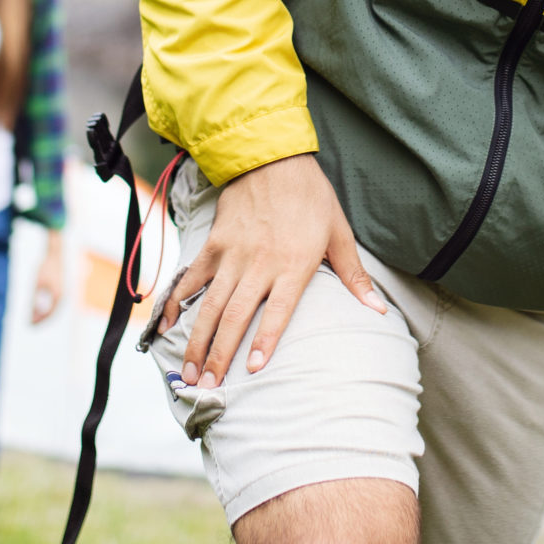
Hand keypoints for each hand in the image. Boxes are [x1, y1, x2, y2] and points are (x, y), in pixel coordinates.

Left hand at [31, 230, 64, 323]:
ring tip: (32, 316)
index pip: (48, 313)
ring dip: (42, 312)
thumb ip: (35, 298)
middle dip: (40, 318)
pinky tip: (37, 304)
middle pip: (50, 311)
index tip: (30, 325)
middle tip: (30, 324)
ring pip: (52, 306)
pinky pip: (52, 300)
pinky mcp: (59, 286)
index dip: (38, 320)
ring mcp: (61, 290)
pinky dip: (45, 304)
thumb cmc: (46, 266)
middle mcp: (61, 294)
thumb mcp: (38, 283)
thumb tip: (32, 311)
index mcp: (57, 295)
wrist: (56, 252)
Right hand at [159, 153, 384, 387]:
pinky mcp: (214, 244)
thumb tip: (377, 310)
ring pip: (211, 305)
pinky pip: (192, 279)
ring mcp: (232, 255)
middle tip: (208, 387)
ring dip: (198, 340)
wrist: (272, 156)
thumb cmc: (311, 196)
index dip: (265, 340)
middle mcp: (259, 264)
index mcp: (293, 264)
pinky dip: (177, 303)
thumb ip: (354, 276)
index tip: (252, 370)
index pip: (278, 310)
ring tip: (190, 372)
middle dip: (220, 354)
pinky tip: (166, 327)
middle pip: (236, 316)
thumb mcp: (339, 232)